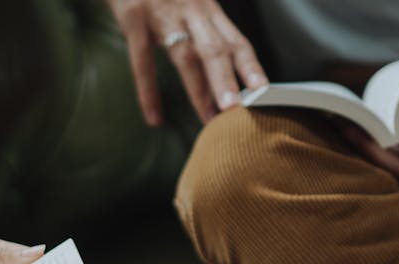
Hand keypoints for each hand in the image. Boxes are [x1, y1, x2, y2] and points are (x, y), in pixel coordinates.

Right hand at [107, 0, 266, 125]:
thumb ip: (201, 22)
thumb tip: (218, 62)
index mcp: (206, 7)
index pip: (235, 40)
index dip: (250, 66)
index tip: (263, 91)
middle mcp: (191, 10)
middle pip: (216, 49)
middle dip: (228, 82)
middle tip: (237, 112)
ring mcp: (162, 14)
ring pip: (186, 56)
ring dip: (200, 90)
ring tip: (209, 118)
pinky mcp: (134, 17)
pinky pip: (142, 61)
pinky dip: (148, 92)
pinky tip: (155, 117)